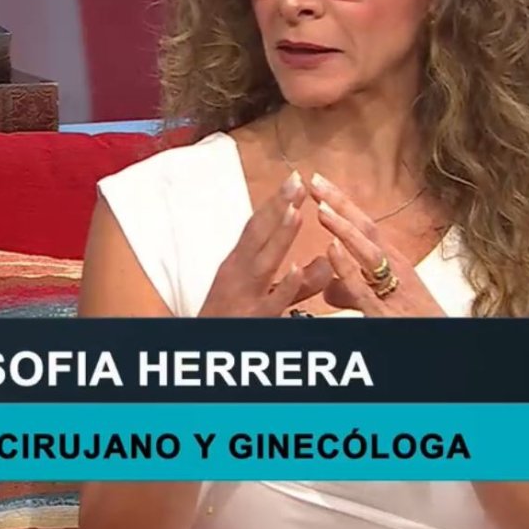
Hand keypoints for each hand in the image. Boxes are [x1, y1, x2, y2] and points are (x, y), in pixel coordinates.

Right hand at [197, 171, 332, 317]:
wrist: (202, 350)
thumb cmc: (230, 321)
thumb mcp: (262, 297)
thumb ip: (297, 284)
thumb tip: (326, 265)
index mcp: (237, 265)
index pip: (256, 227)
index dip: (275, 202)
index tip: (295, 178)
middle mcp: (237, 275)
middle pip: (258, 236)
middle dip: (278, 207)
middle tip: (297, 181)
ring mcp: (244, 297)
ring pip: (264, 263)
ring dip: (279, 237)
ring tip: (296, 211)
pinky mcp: (254, 319)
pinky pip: (271, 302)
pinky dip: (282, 286)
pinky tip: (295, 269)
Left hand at [308, 174, 446, 316]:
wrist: (442, 345)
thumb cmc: (415, 322)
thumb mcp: (383, 301)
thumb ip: (352, 293)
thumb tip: (326, 289)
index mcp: (393, 262)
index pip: (365, 225)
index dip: (343, 203)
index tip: (320, 182)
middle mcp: (395, 269)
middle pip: (366, 228)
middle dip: (340, 203)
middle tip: (315, 180)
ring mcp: (391, 289)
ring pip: (367, 252)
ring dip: (344, 228)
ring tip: (322, 208)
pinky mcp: (383, 312)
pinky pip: (362, 287)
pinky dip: (346, 266)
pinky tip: (332, 248)